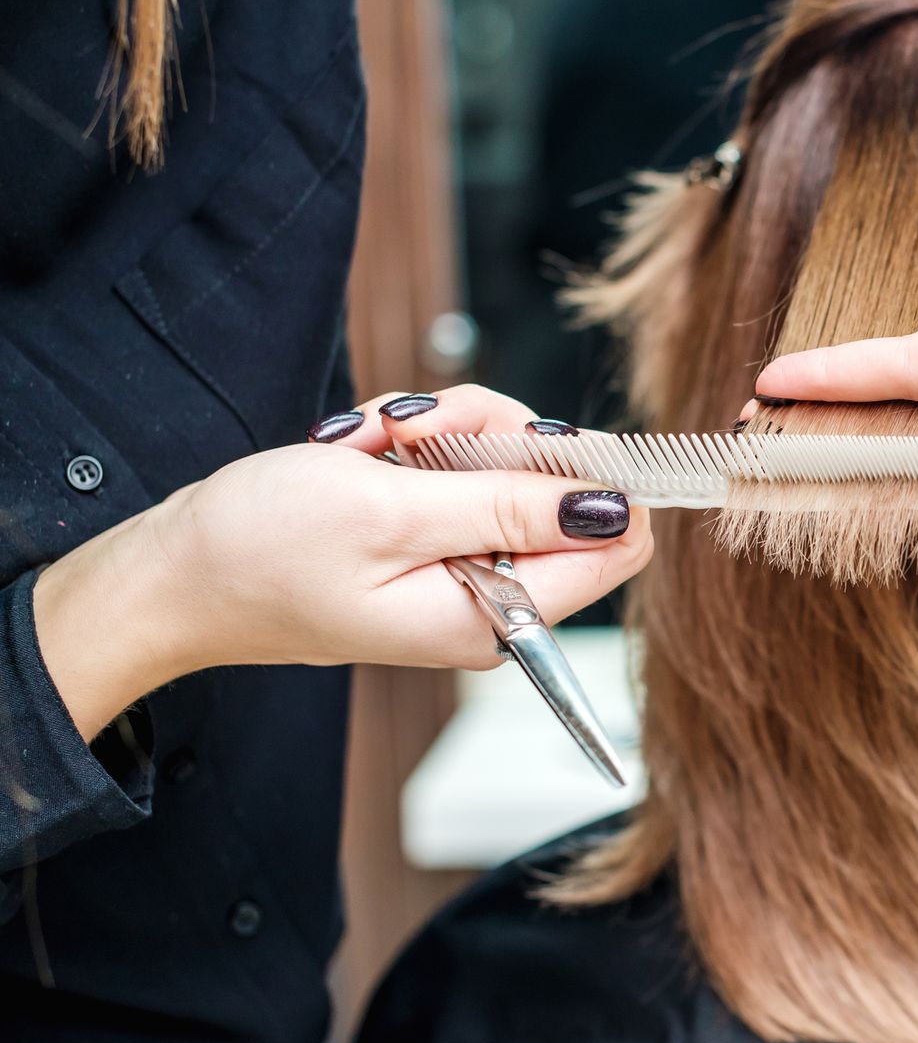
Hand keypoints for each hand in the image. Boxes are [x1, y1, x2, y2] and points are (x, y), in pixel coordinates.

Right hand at [34, 385, 651, 738]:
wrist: (173, 574)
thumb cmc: (261, 552)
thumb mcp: (391, 514)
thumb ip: (508, 505)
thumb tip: (613, 504)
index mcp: (500, 612)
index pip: (619, 545)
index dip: (597, 475)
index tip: (536, 438)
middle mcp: (495, 595)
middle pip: (564, 487)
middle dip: (500, 436)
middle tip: (422, 433)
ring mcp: (464, 562)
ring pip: (510, 462)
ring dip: (449, 430)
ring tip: (379, 441)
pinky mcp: (433, 534)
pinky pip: (462, 466)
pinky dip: (419, 442)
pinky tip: (367, 449)